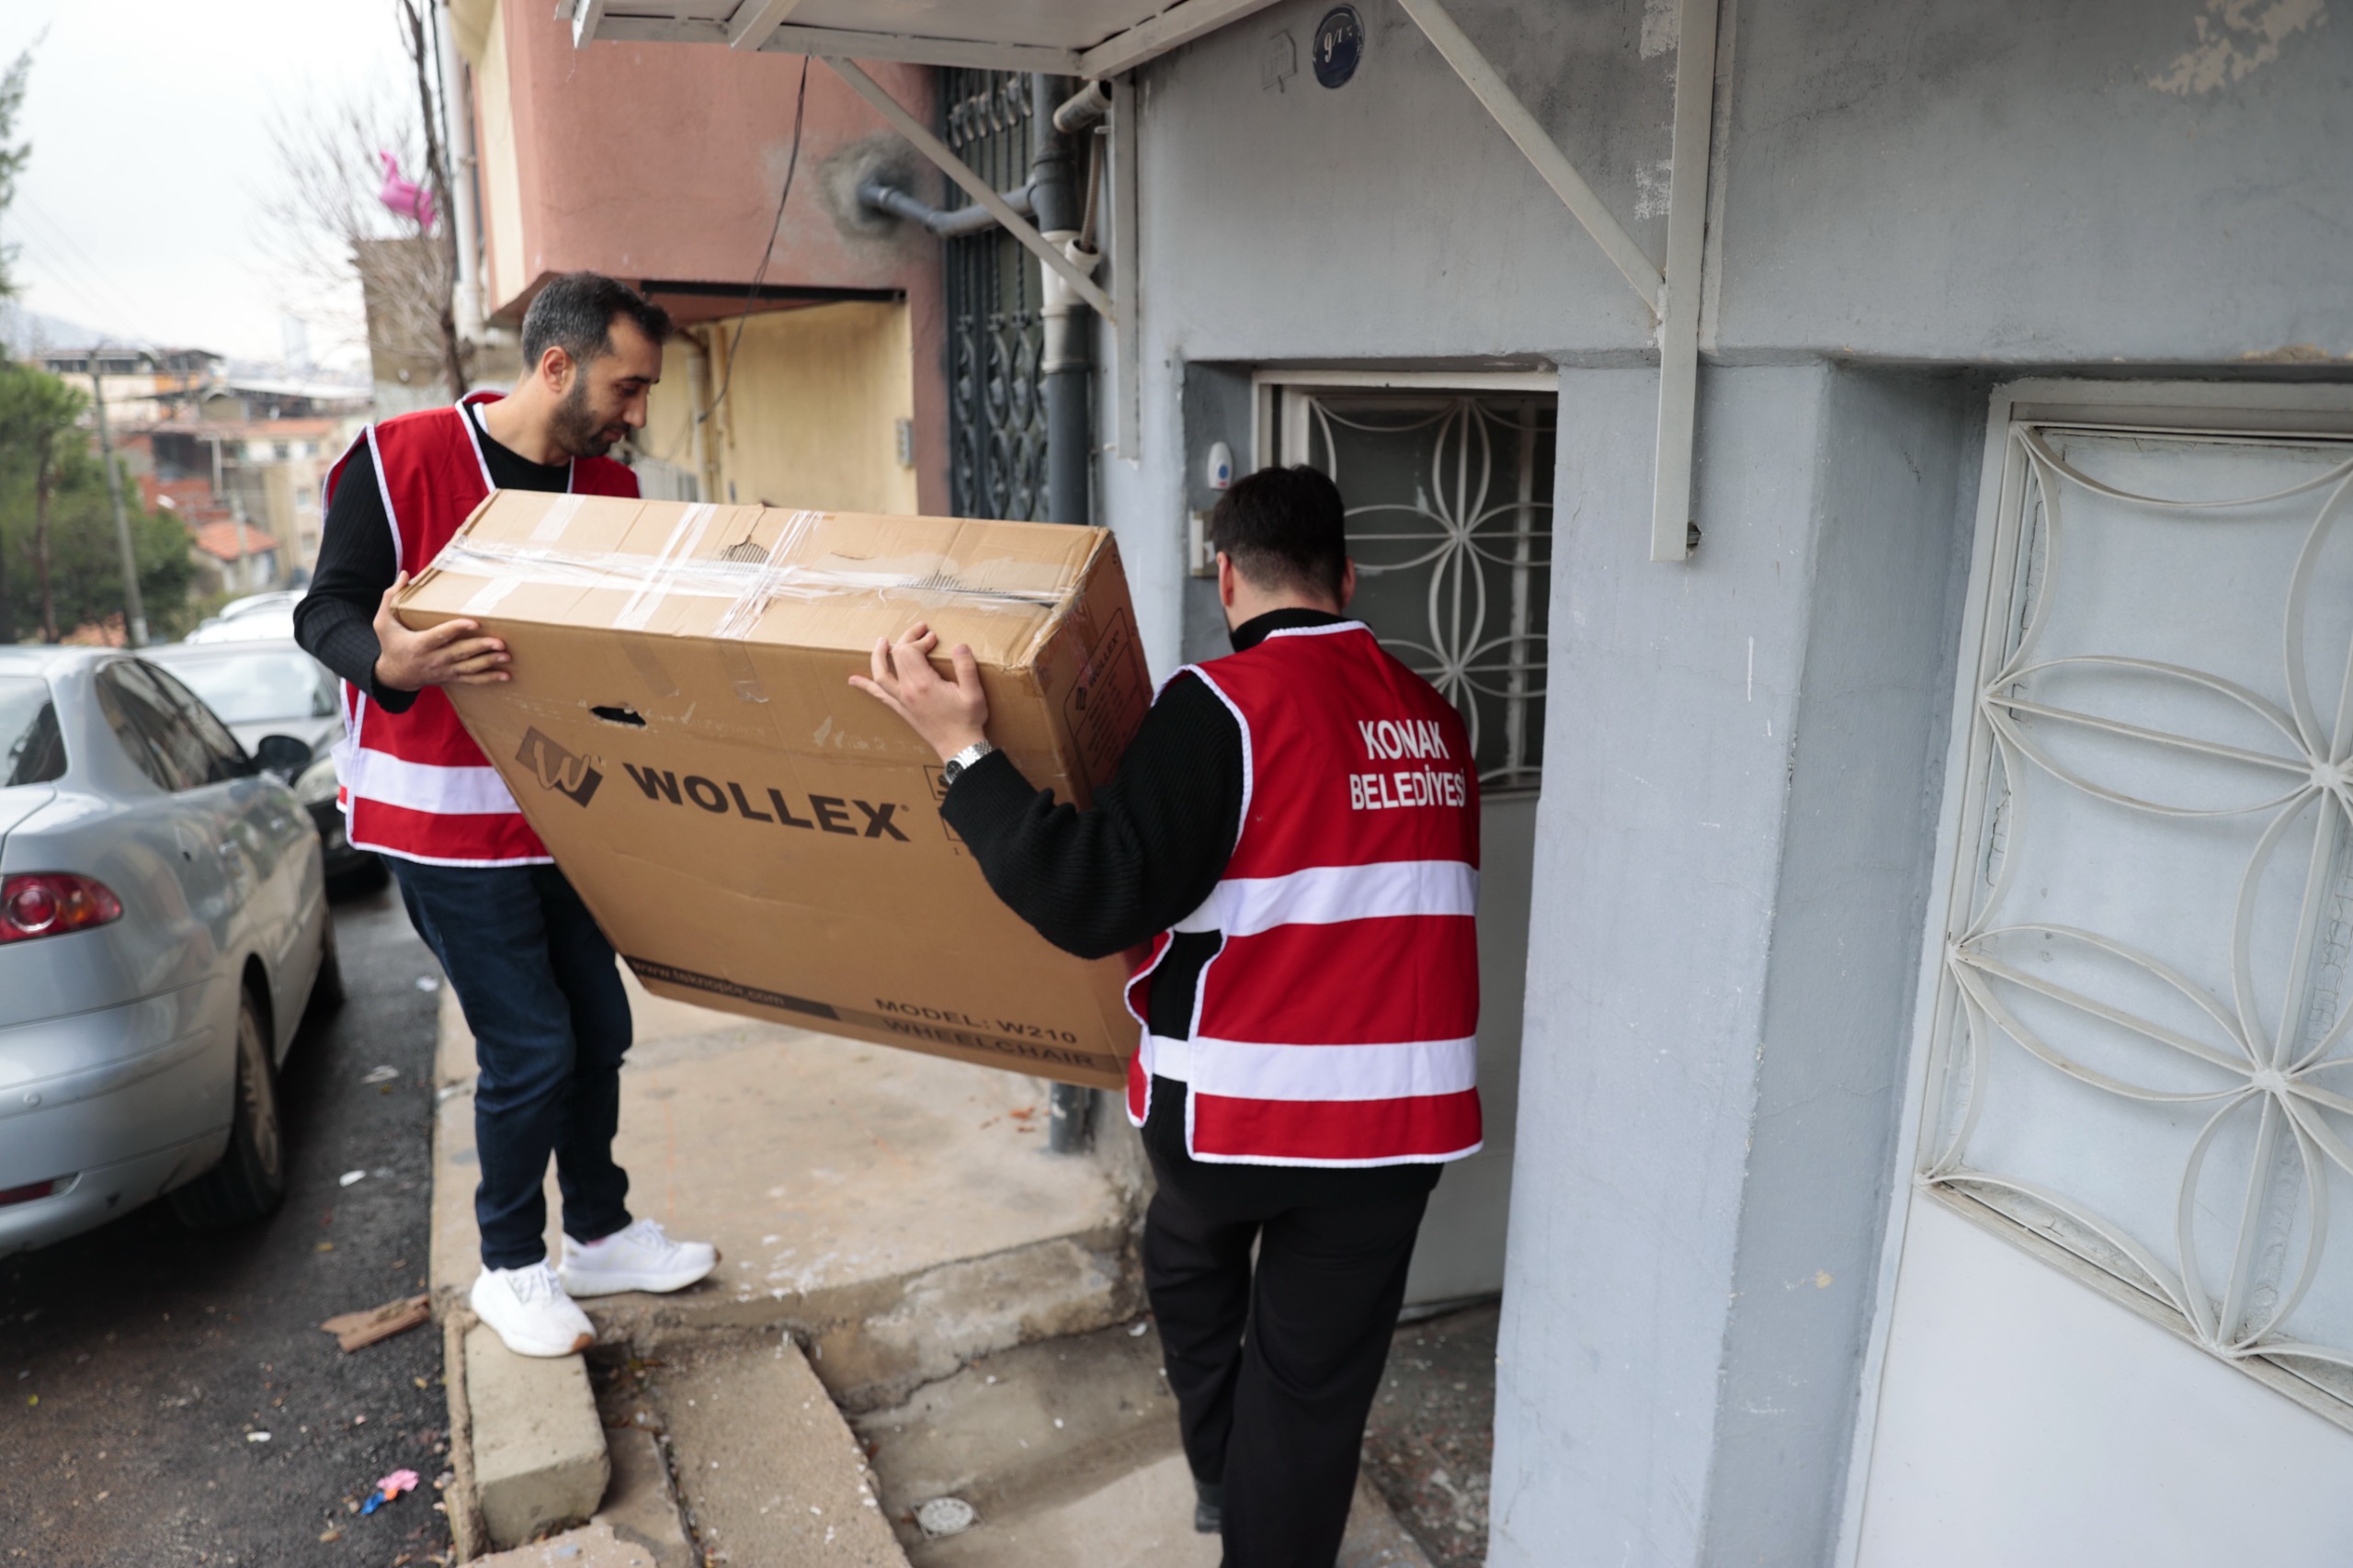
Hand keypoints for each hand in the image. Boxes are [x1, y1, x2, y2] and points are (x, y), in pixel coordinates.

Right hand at [371, 572, 511, 690]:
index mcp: (419, 644)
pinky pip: (471, 680)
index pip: (440, 635)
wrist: (393, 675)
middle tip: (500, 642)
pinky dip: (489, 678)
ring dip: (489, 662)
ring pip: (469, 667)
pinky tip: (505, 675)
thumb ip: (391, 597)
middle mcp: (433, 659)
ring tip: (506, 655)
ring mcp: (444, 670)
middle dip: (480, 647)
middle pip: (460, 652)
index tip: (473, 622)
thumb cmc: (391, 644)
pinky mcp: (451, 677)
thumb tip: (405, 574)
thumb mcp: (383, 622)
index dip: (456, 629)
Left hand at [847, 621, 988, 761]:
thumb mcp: (974, 693)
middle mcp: (908, 692)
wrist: (959, 747)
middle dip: (907, 639)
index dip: (920, 640)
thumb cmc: (967, 720)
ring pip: (880, 674)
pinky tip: (853, 680)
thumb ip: (966, 667)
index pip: (910, 651)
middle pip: (896, 656)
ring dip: (879, 656)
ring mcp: (902, 701)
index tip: (934, 638)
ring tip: (882, 643)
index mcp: (924, 685)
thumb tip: (960, 645)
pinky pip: (879, 695)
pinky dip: (866, 685)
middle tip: (919, 630)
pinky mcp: (901, 709)